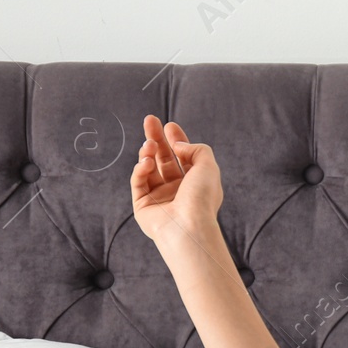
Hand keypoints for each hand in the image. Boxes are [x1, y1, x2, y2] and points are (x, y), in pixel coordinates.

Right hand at [131, 116, 223, 240]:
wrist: (188, 226)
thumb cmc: (202, 198)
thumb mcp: (208, 166)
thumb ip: (197, 149)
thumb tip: (177, 144)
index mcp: (195, 183)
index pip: (183, 156)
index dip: (176, 140)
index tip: (169, 124)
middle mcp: (178, 190)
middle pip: (164, 158)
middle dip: (156, 139)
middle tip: (149, 121)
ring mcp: (160, 197)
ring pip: (149, 168)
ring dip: (148, 153)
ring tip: (149, 145)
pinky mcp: (143, 205)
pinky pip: (138, 182)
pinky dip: (140, 169)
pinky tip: (146, 162)